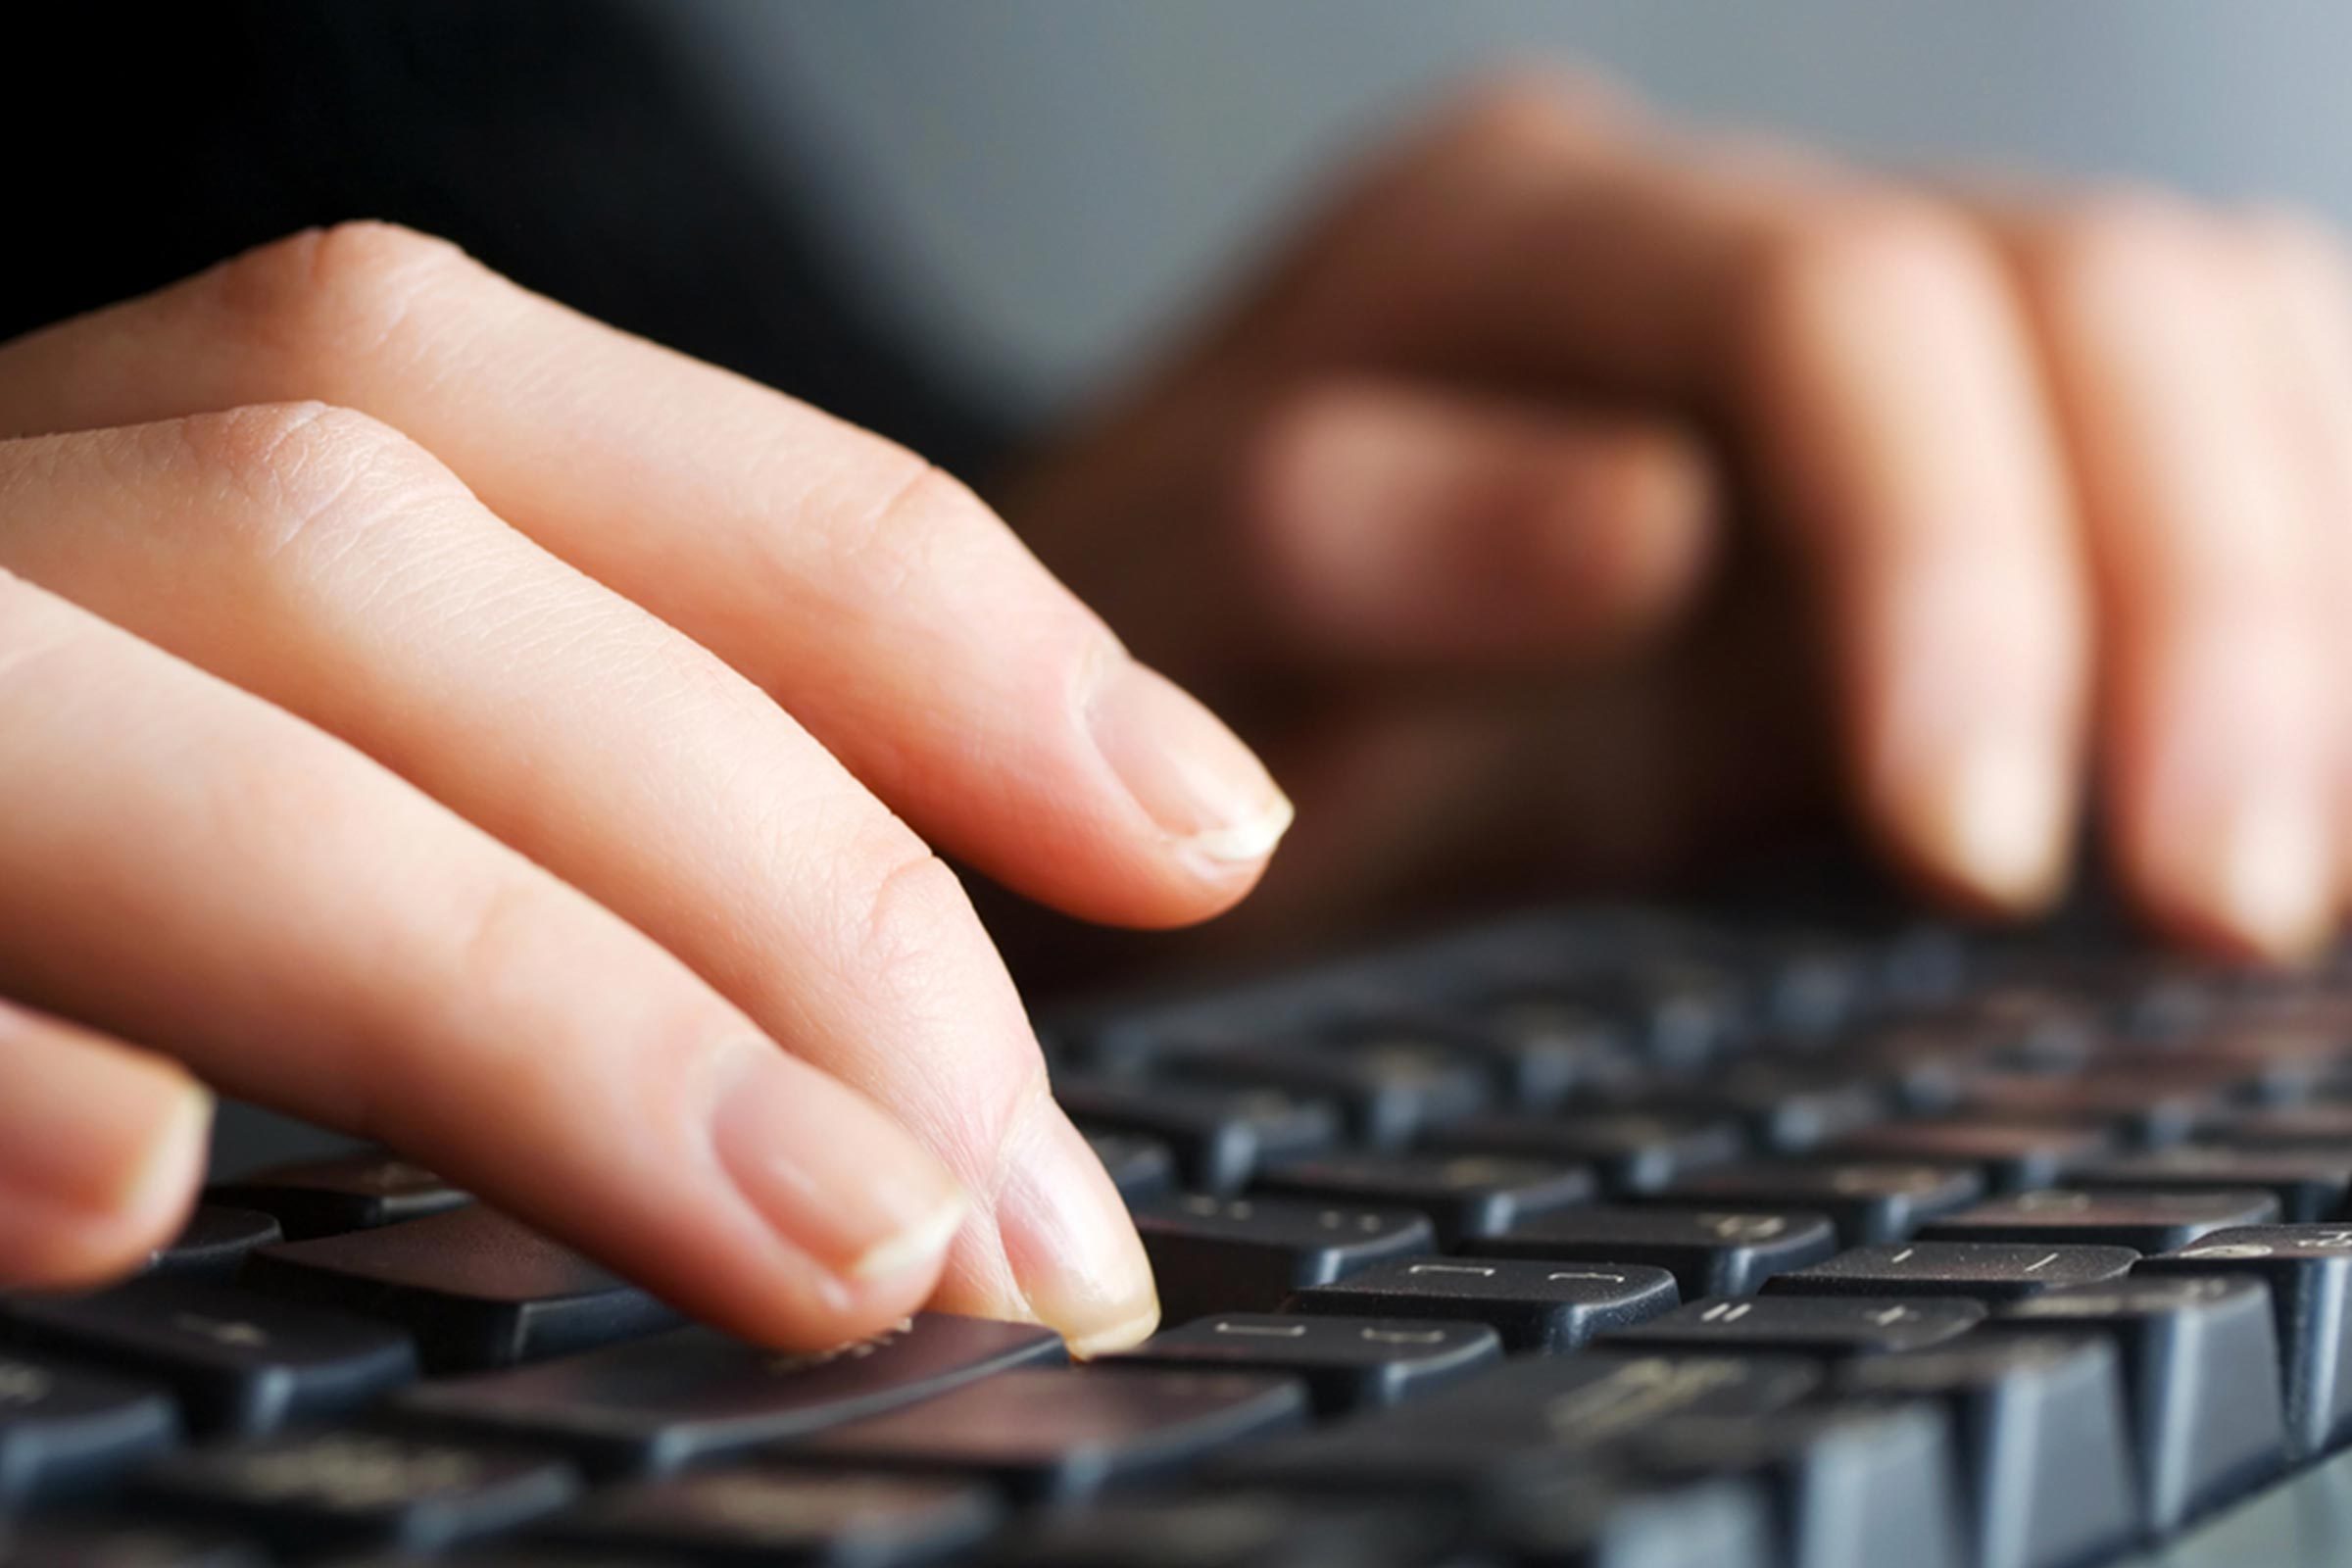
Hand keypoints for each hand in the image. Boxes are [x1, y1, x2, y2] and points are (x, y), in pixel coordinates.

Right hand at [0, 224, 1293, 1350]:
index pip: (540, 434)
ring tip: (832, 1243)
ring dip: (509, 982)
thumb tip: (889, 1095)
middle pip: (377, 544)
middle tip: (1036, 1228)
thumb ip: (502, 861)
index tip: (1195, 827)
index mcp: (87, 484)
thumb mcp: (251, 821)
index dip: (900, 607)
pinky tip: (133, 1208)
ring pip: (129, 698)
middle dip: (775, 877)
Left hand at [1009, 73, 2351, 964]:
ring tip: (2270, 869)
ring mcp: (1856, 348)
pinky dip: (2293, 597)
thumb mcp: (1146, 650)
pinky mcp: (1949, 472)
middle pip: (2085, 298)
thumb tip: (1648, 520)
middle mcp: (1713, 245)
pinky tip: (2302, 765)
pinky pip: (2208, 454)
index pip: (1834, 300)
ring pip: (2202, 350)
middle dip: (2196, 598)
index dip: (1958, 555)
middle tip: (2216, 898)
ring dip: (2290, 598)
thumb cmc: (1121, 695)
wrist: (1123, 724)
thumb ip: (1337, 547)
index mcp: (1513, 244)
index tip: (1984, 845)